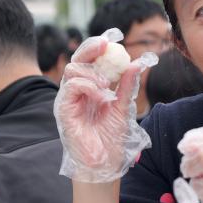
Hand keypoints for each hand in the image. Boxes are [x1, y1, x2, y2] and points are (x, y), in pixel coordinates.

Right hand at [55, 29, 155, 182]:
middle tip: (106, 45)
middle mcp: (77, 91)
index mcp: (90, 88)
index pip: (89, 60)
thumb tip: (138, 62)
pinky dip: (87, 86)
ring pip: (72, 69)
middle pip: (77, 59)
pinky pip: (71, 87)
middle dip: (90, 48)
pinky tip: (100, 95)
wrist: (104, 163)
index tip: (112, 39)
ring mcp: (69, 99)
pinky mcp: (63, 109)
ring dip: (92, 72)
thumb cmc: (111, 139)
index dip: (97, 47)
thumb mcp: (123, 107)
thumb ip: (127, 85)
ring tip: (107, 86)